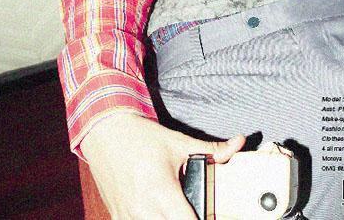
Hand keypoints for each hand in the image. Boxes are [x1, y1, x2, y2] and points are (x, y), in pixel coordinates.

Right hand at [80, 112, 245, 219]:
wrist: (105, 133)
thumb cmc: (141, 137)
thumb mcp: (179, 142)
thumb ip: (212, 149)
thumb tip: (238, 143)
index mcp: (161, 191)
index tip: (210, 214)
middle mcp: (143, 209)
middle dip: (187, 219)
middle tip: (193, 208)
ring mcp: (128, 217)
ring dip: (168, 219)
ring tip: (176, 207)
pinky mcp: (118, 218)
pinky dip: (151, 219)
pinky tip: (157, 210)